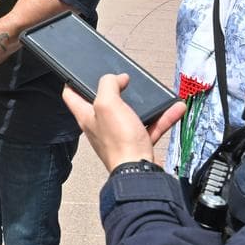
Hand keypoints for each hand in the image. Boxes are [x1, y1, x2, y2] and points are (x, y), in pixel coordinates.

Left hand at [61, 73, 185, 172]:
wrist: (139, 172)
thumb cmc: (119, 143)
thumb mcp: (107, 104)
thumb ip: (108, 85)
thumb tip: (116, 78)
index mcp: (87, 116)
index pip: (71, 95)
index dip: (72, 81)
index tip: (79, 73)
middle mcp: (100, 126)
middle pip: (104, 103)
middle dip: (115, 90)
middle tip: (123, 80)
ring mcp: (119, 135)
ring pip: (131, 113)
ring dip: (145, 103)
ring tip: (154, 94)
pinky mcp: (136, 144)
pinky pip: (151, 125)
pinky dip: (162, 116)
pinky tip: (174, 108)